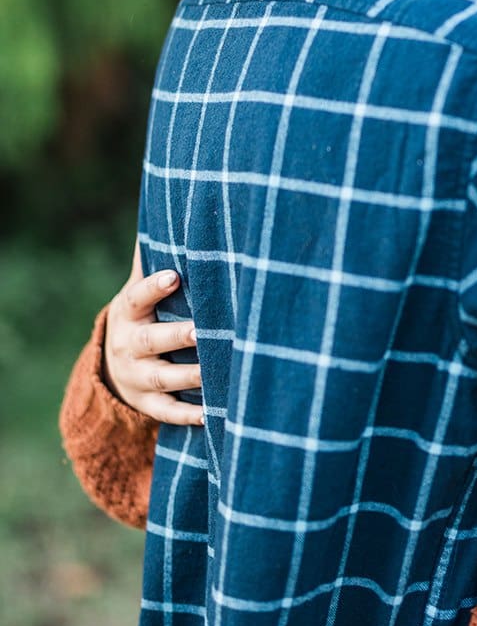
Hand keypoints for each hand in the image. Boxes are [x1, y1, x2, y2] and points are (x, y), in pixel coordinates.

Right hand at [103, 246, 202, 425]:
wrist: (112, 369)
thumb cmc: (140, 318)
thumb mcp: (136, 292)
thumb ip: (150, 261)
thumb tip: (165, 211)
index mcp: (128, 314)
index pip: (136, 298)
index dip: (152, 287)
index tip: (174, 275)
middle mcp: (128, 346)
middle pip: (151, 342)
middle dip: (177, 336)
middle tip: (203, 330)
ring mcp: (136, 378)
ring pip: (162, 378)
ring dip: (190, 376)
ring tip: (216, 371)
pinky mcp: (147, 404)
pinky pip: (167, 412)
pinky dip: (189, 415)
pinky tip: (213, 414)